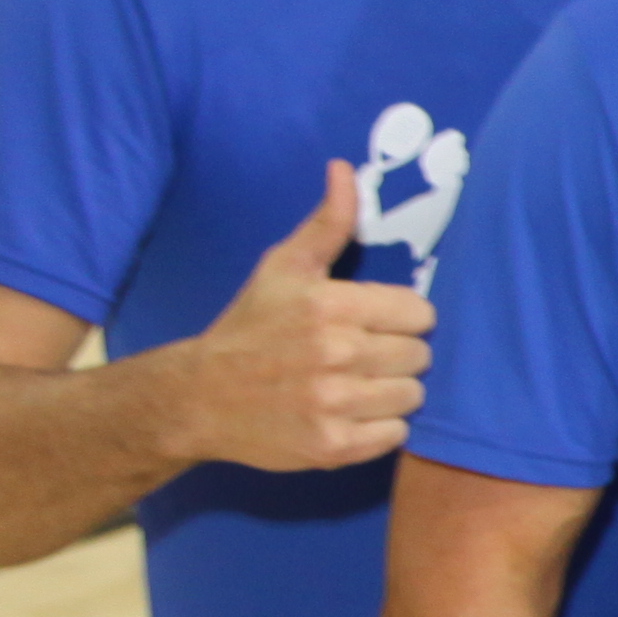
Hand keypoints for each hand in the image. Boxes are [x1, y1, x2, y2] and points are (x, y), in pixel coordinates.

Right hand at [169, 160, 433, 474]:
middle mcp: (336, 354)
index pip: (420, 313)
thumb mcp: (283, 268)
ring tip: (355, 385)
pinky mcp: (331, 446)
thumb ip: (327, 223)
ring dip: (391, 392)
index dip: (402, 318)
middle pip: (420, 355)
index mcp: (330, 307)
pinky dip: (379, 428)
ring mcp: (334, 404)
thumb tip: (344, 170)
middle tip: (362, 356)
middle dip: (398, 354)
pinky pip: (395, 435)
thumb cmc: (250, 328)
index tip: (376, 323)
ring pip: (413, 396)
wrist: (197, 397)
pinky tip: (349, 414)